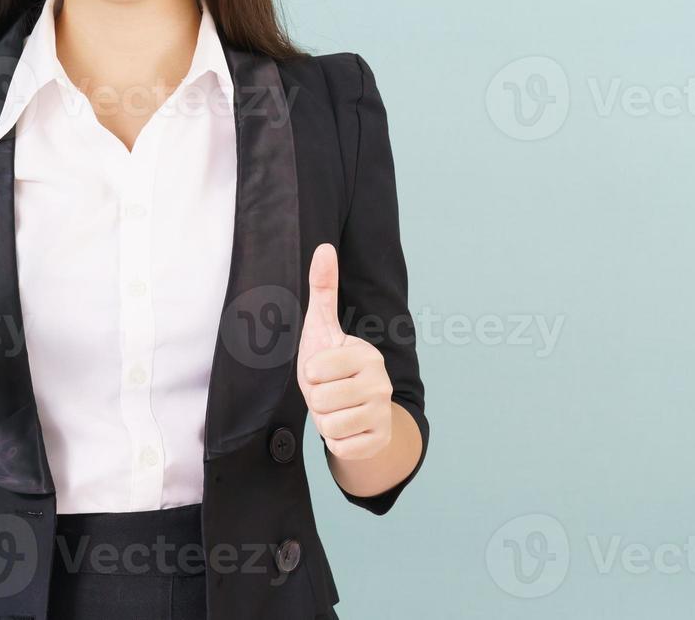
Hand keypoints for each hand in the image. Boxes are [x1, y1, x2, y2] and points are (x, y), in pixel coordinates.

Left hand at [295, 243, 393, 459]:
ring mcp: (383, 412)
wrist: (359, 414)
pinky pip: (340, 447)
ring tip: (336, 410)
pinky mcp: (379, 440)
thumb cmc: (334, 368)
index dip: (311, 374)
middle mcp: (381, 382)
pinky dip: (336, 442)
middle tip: (329, 394)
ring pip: (329, 425)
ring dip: (325, 421)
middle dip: (317, 400)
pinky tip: (346, 429)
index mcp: (366, 354)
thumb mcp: (323, 330)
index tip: (325, 372)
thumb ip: (323, 289)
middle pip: (321, 400)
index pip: (315, 371)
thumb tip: (324, 246)